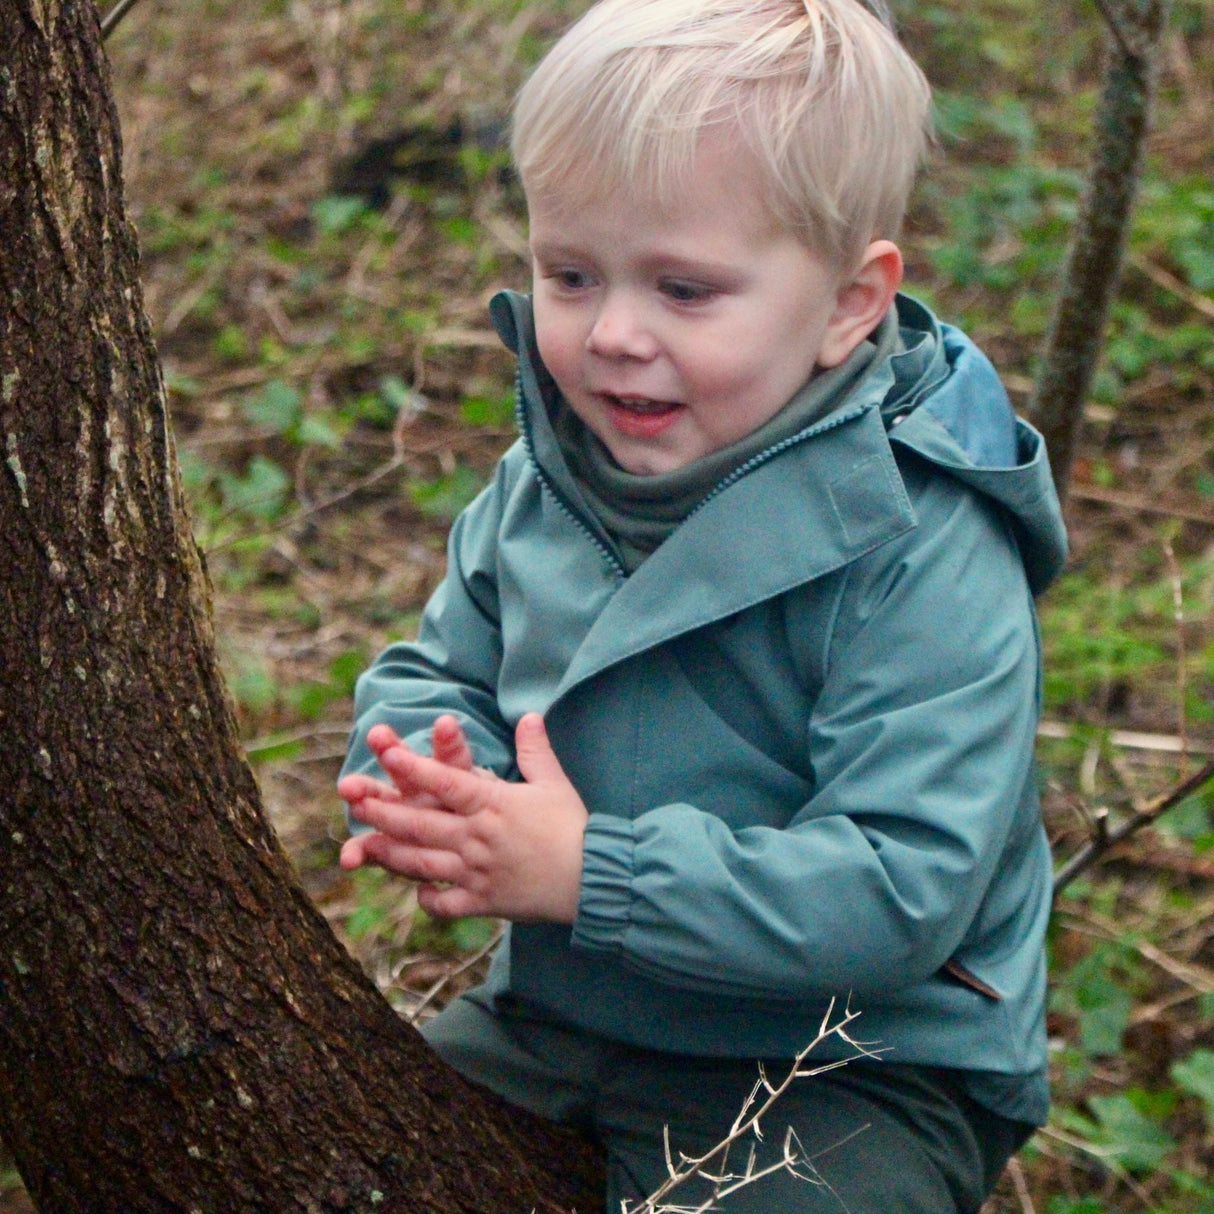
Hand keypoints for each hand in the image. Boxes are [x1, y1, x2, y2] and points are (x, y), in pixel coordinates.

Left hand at [338, 713, 587, 924]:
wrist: (593, 878)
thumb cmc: (574, 827)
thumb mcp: (554, 783)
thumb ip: (535, 750)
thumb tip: (529, 715)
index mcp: (493, 805)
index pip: (447, 782)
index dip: (415, 768)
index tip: (389, 755)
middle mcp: (478, 837)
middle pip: (421, 823)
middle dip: (383, 810)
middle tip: (353, 799)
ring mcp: (477, 872)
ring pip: (422, 862)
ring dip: (390, 853)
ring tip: (362, 845)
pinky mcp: (484, 902)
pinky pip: (446, 903)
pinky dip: (428, 899)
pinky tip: (417, 891)